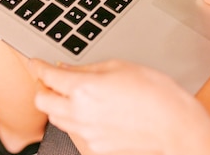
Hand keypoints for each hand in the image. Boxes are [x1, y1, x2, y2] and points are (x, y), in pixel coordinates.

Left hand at [31, 59, 209, 154]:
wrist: (175, 126)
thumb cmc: (155, 93)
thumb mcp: (121, 67)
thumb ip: (88, 68)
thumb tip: (67, 68)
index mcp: (84, 88)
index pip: (48, 76)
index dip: (38, 66)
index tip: (35, 62)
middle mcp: (79, 114)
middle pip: (42, 102)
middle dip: (42, 88)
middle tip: (50, 79)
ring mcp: (85, 134)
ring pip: (56, 119)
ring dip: (57, 105)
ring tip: (72, 94)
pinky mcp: (95, 148)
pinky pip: (74, 132)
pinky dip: (74, 121)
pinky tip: (90, 112)